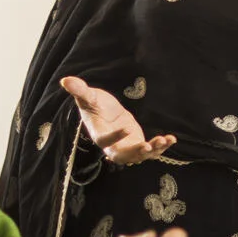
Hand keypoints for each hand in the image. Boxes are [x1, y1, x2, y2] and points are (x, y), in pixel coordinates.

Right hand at [61, 76, 175, 164]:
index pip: (105, 140)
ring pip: (139, 156)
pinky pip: (150, 150)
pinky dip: (161, 147)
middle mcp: (113, 146)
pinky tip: (172, 139)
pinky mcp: (138, 144)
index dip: (115, 136)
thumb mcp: (89, 96)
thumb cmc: (94, 104)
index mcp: (99, 135)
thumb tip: (65, 80)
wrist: (105, 113)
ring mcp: (126, 146)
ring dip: (153, 150)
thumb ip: (80, 91)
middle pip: (122, 156)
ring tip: (165, 140)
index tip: (127, 128)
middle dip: (135, 153)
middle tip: (147, 146)